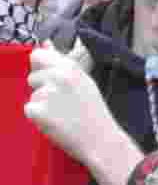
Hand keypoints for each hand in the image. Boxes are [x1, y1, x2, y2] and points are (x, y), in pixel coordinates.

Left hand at [25, 43, 114, 161]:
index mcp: (69, 67)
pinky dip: (39, 118)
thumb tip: (45, 44)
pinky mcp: (38, 112)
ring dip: (42, 106)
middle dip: (42, 89)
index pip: (37, 56)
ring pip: (32, 96)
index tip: (50, 80)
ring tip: (63, 114)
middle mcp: (57, 76)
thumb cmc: (94, 112)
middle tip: (62, 103)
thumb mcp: (84, 81)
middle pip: (32, 78)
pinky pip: (29, 110)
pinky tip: (57, 122)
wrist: (101, 139)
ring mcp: (47, 94)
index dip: (41, 68)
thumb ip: (62, 64)